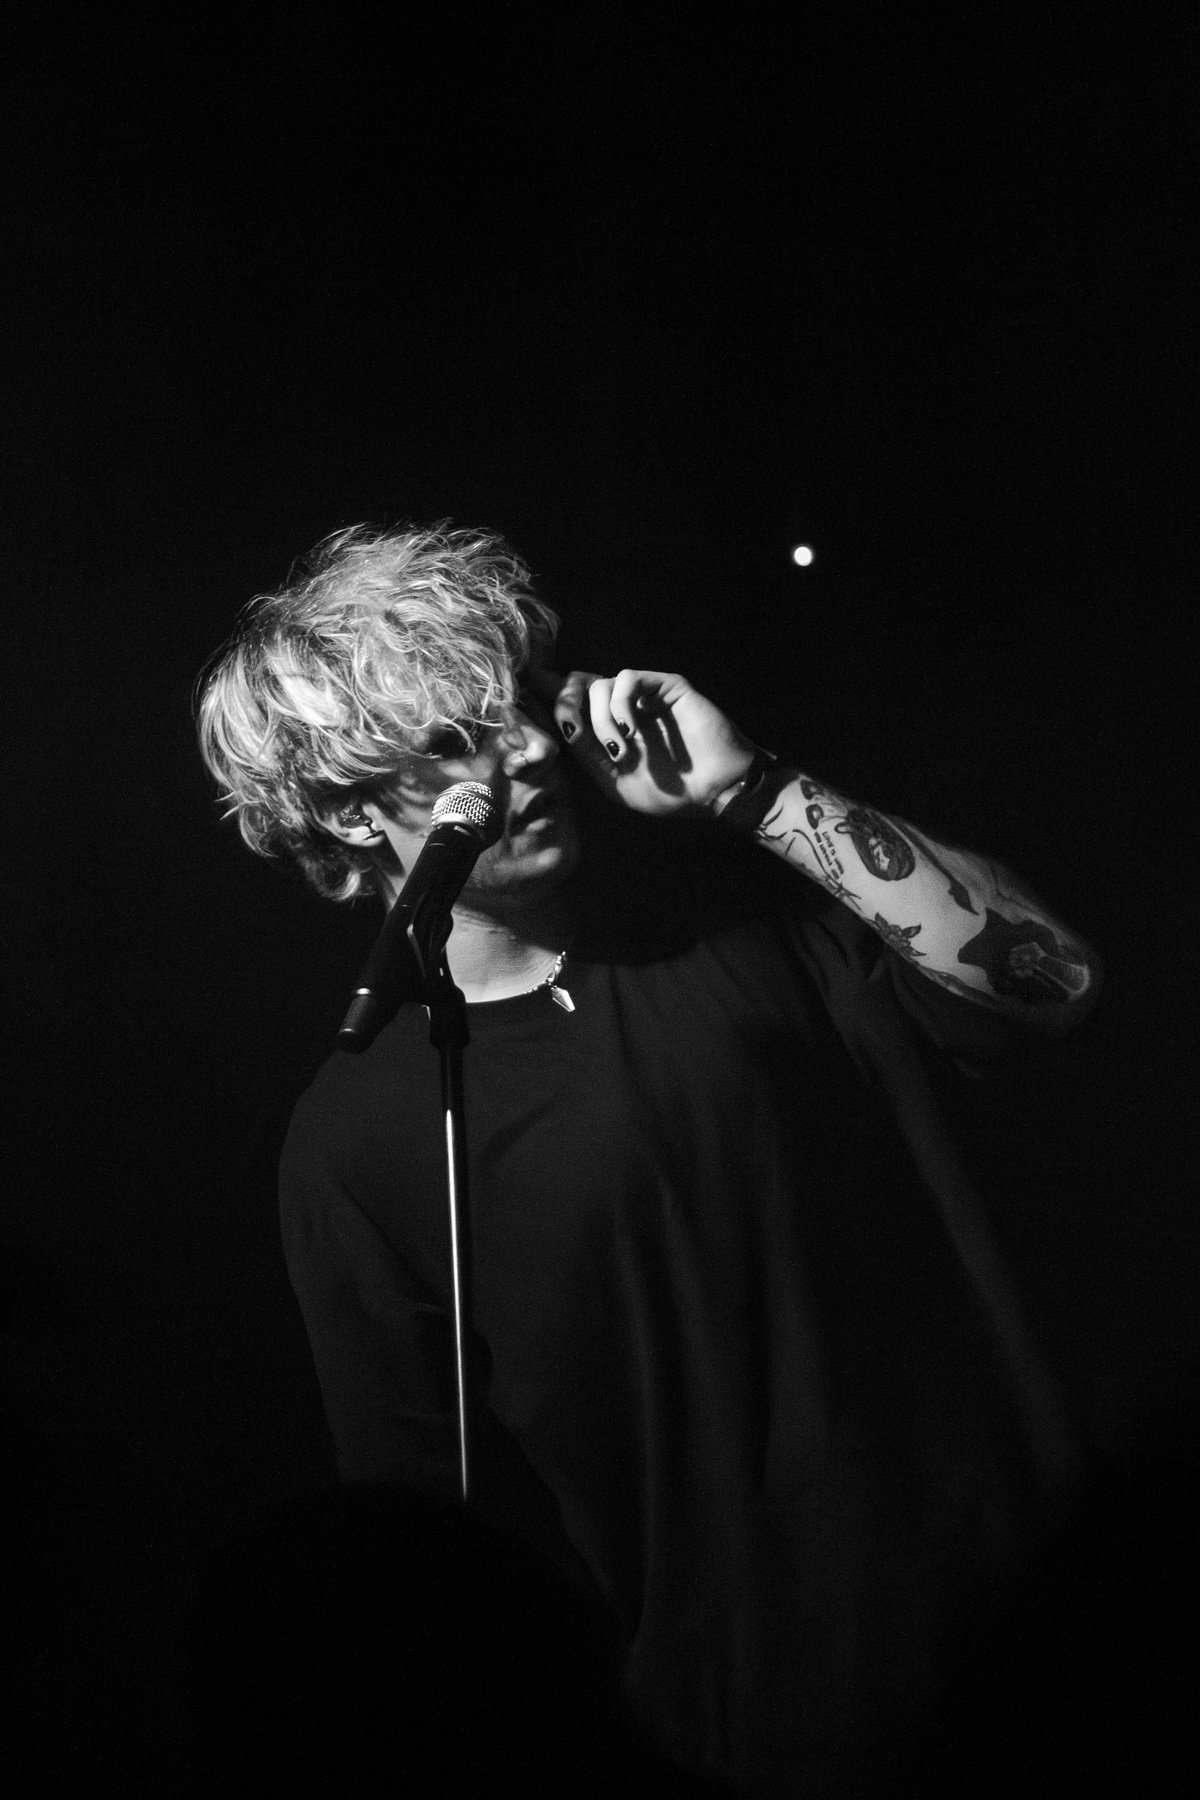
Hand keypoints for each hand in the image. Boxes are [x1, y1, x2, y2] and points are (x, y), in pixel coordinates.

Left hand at [529, 666, 757, 816]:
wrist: (715, 790)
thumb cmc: (669, 792)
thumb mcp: (613, 781)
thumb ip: (584, 752)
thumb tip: (553, 725)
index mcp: (605, 727)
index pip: (568, 699)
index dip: (543, 690)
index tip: (520, 686)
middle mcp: (621, 706)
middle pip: (575, 683)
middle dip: (564, 704)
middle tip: (573, 730)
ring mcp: (643, 694)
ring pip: (597, 683)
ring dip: (598, 719)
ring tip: (619, 749)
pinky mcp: (665, 685)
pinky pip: (626, 679)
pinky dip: (619, 706)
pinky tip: (630, 733)